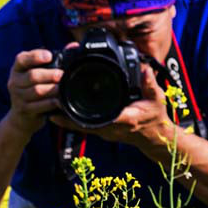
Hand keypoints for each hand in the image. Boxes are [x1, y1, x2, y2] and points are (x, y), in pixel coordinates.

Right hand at [6, 48, 62, 133]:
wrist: (22, 117)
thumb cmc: (34, 88)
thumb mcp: (39, 72)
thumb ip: (54, 59)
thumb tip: (73, 46)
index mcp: (18, 68)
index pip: (22, 59)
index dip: (35, 56)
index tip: (49, 56)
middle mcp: (14, 81)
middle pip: (32, 76)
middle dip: (49, 75)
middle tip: (61, 75)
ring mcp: (17, 96)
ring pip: (36, 91)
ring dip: (51, 89)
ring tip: (62, 88)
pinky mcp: (24, 109)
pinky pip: (39, 105)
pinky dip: (50, 103)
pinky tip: (59, 102)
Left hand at [50, 64, 175, 151]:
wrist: (156, 137)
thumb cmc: (156, 117)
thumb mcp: (157, 99)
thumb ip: (150, 84)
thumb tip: (144, 69)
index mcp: (125, 119)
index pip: (101, 117)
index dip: (81, 114)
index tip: (66, 107)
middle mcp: (113, 127)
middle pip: (84, 124)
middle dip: (66, 117)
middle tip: (50, 105)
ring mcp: (107, 132)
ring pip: (82, 127)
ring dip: (67, 120)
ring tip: (50, 109)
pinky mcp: (104, 132)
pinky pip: (85, 128)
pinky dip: (73, 122)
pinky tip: (61, 114)